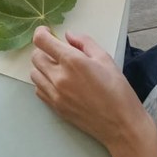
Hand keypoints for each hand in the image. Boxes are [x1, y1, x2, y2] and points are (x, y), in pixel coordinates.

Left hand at [31, 27, 147, 154]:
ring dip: (42, 67)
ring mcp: (55, 95)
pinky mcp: (55, 108)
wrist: (121, 125)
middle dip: (44, 50)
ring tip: (58, 68)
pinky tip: (58, 82)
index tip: (47, 32)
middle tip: (57, 51)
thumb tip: (68, 36)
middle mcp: (59, 77)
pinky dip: (44, 82)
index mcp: (72, 61)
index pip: (41, 41)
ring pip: (34, 73)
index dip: (41, 32)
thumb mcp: (105, 58)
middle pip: (35, 57)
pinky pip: (39, 90)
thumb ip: (84, 42)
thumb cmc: (118, 90)